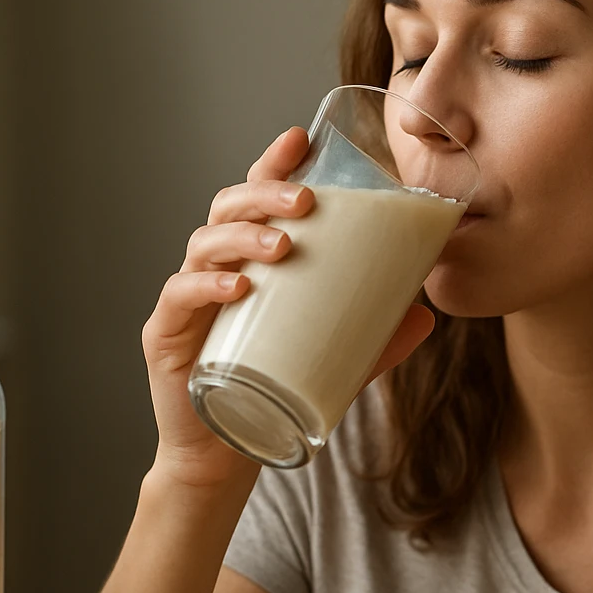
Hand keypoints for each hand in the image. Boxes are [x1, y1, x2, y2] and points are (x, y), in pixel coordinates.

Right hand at [143, 127, 435, 483]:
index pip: (256, 198)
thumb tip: (427, 315)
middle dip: (265, 193)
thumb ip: (375, 337)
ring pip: (204, 244)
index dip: (272, 163)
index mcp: (248, 261)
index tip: (299, 138)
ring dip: (244, 236)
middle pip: (228, 208)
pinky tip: (238, 289)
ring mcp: (187, 300)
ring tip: (282, 245)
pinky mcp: (166, 335)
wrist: (225, 454)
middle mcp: (213, 268)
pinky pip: (180, 297)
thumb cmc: (272, 390)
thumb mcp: (333, 360)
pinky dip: (206, 286)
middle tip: (306, 199)